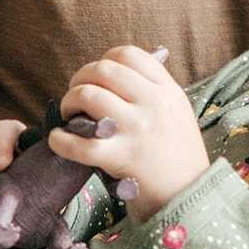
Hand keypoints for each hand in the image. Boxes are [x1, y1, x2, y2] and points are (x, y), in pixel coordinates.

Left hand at [50, 45, 207, 222]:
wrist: (190, 194)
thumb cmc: (180, 154)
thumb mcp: (178, 111)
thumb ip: (154, 89)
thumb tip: (119, 68)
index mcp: (167, 90)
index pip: (128, 54)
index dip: (105, 59)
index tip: (98, 76)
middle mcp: (153, 104)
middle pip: (104, 70)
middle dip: (80, 78)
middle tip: (77, 95)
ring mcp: (137, 130)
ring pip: (89, 96)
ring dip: (69, 101)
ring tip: (70, 115)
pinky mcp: (121, 158)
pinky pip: (80, 143)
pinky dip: (60, 140)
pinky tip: (58, 139)